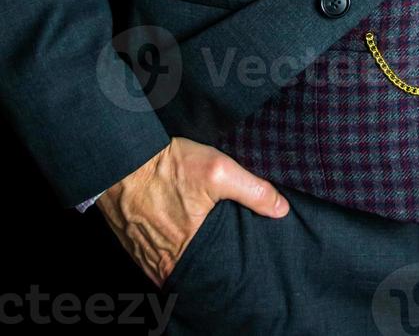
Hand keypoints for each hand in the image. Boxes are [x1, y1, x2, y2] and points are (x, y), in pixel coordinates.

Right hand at [96, 137, 288, 287]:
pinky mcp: (133, 246)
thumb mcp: (219, 170)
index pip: (215, 274)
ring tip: (206, 242)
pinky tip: (181, 235)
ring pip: (175, 268)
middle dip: (212, 265)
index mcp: (185, 252)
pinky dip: (170, 251)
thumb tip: (281, 209)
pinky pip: (156, 259)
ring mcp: (144, 257)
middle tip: (228, 248)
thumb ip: (253, 191)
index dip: (231, 268)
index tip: (245, 259)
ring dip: (190, 258)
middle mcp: (161, 263)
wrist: (123, 158)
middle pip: (196, 274)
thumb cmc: (168, 166)